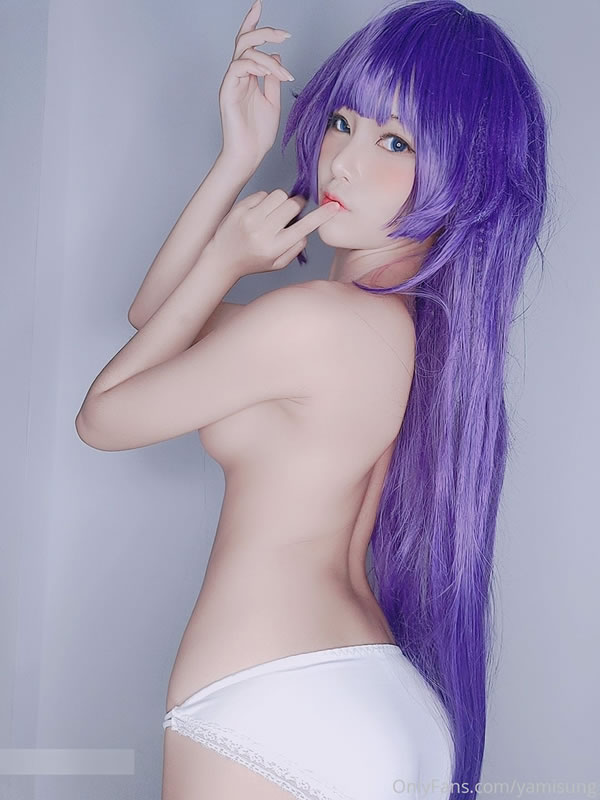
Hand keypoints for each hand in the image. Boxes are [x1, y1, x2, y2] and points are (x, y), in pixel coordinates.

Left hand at [206, 189, 341, 278]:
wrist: (221, 258)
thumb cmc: (253, 261)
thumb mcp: (278, 264)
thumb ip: (295, 247)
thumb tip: (307, 228)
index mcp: (275, 248)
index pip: (304, 227)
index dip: (321, 215)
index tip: (333, 207)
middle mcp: (263, 233)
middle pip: (292, 204)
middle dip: (296, 205)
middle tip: (291, 212)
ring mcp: (250, 219)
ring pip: (278, 195)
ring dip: (281, 201)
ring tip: (273, 213)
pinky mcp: (240, 209)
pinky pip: (262, 194)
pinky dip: (265, 200)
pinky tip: (259, 212)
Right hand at [218, 0, 294, 169]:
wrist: (248, 155)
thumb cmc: (258, 135)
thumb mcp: (273, 101)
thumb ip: (273, 78)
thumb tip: (276, 55)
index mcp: (248, 77)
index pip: (248, 44)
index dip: (253, 23)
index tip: (259, 4)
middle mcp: (238, 76)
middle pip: (245, 40)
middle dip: (264, 31)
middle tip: (284, 34)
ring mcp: (231, 82)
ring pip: (245, 51)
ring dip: (269, 59)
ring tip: (283, 75)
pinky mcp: (228, 90)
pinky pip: (240, 66)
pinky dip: (258, 66)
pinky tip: (271, 75)